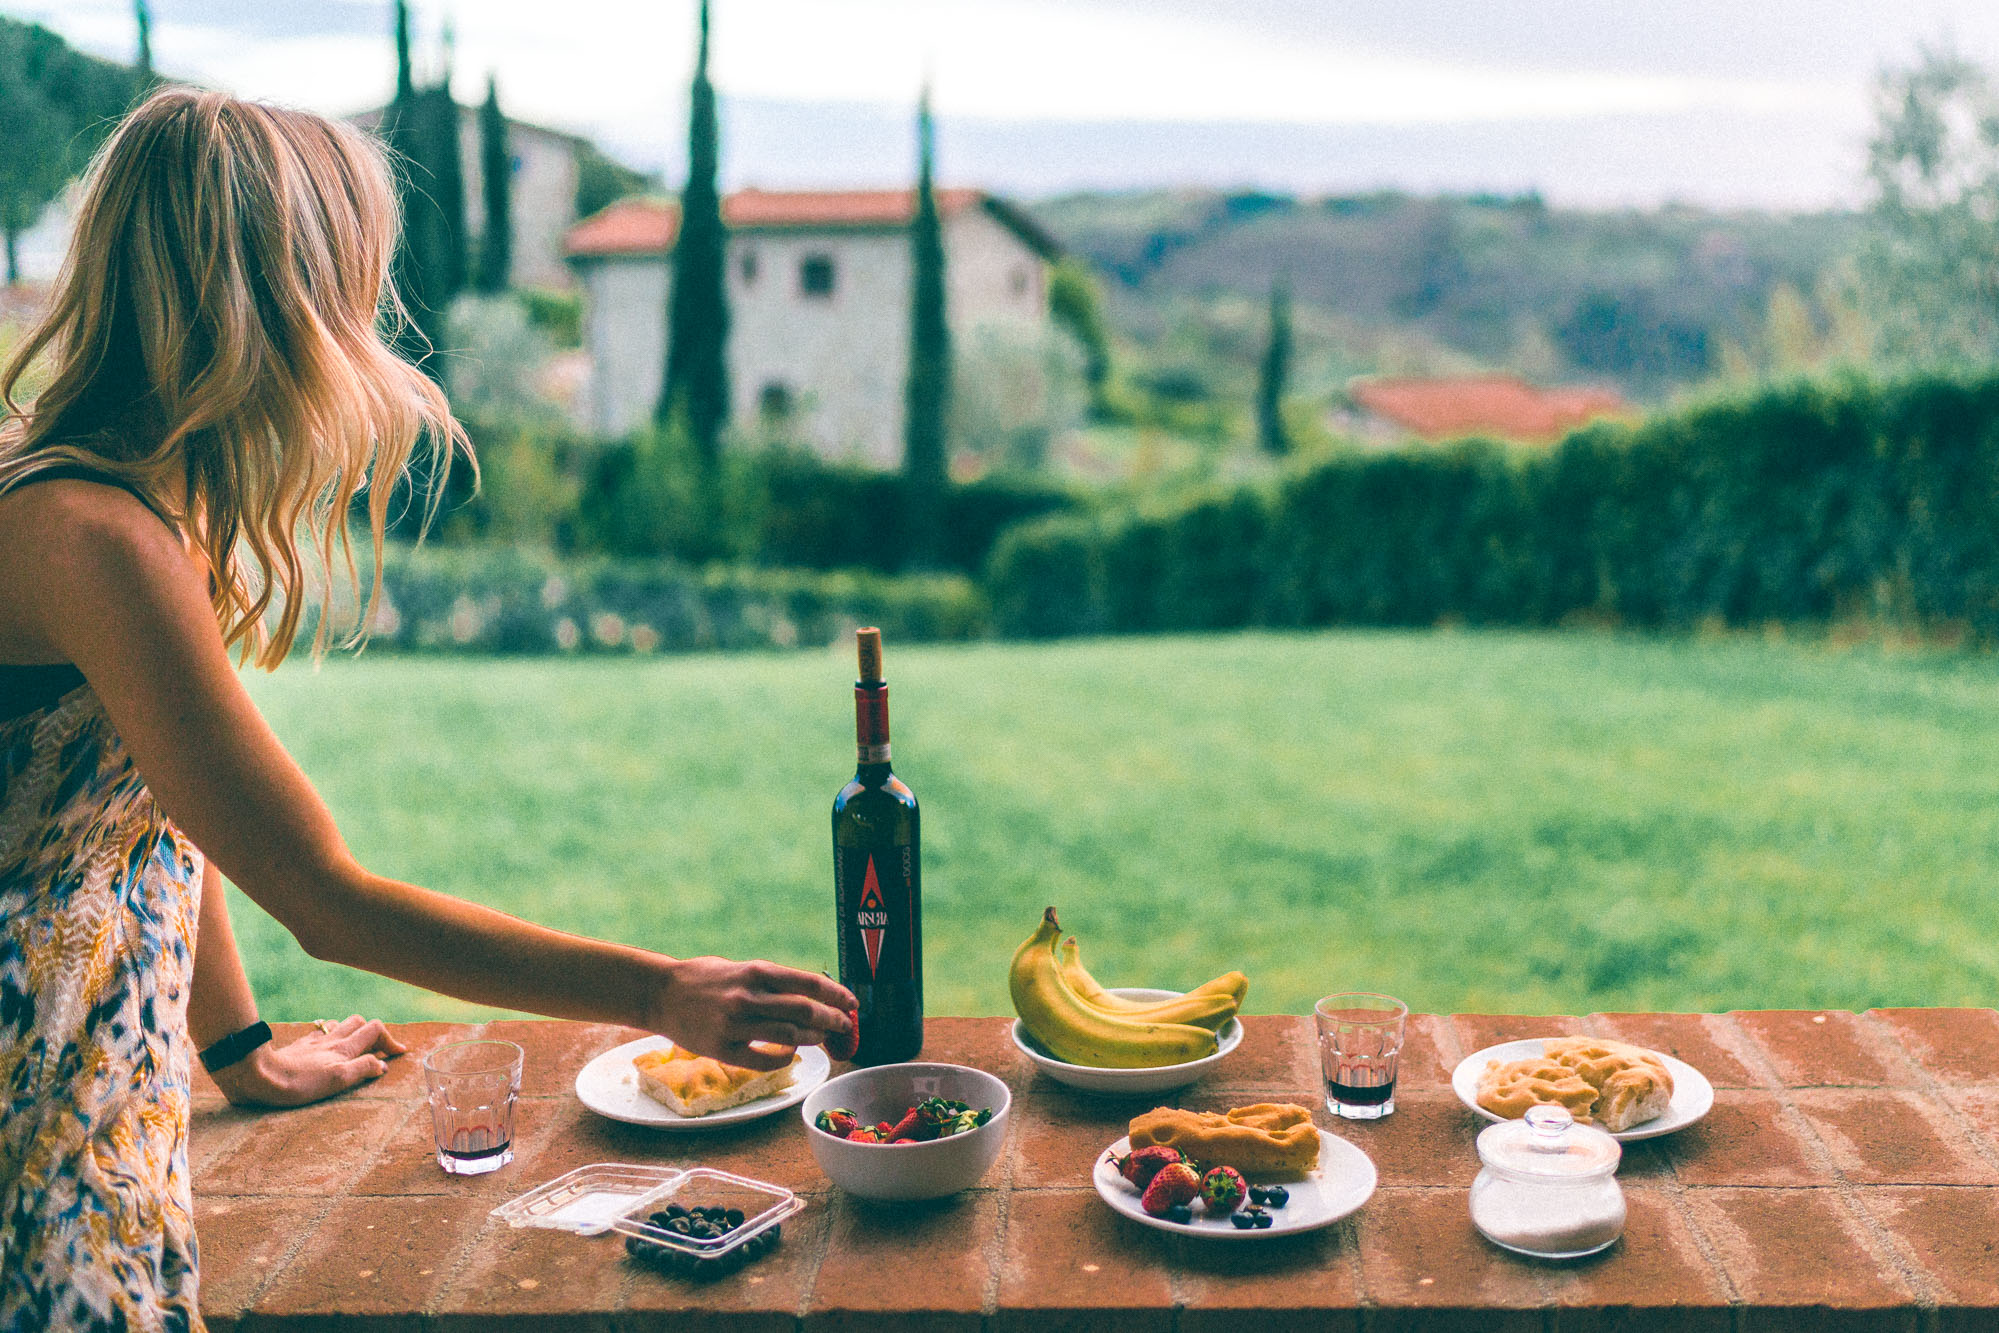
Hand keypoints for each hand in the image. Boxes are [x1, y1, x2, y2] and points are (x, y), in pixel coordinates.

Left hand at [211, 1014, 408, 1107]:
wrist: (258, 1076)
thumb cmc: (299, 1083)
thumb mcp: (338, 1080)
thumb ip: (363, 1069)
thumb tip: (383, 1065)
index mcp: (344, 1048)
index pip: (375, 1030)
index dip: (391, 1040)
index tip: (398, 1054)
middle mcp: (330, 1040)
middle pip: (358, 1022)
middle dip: (372, 1032)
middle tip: (376, 1050)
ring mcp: (312, 1042)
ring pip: (338, 1026)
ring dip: (349, 1032)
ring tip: (351, 1047)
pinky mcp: (296, 1047)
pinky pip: (316, 1034)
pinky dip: (326, 1037)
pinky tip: (321, 1048)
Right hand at [651, 957, 855, 1070]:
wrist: (660, 993)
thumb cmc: (704, 977)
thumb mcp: (740, 967)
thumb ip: (771, 981)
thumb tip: (812, 994)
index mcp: (756, 971)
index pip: (808, 983)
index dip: (836, 994)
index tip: (852, 1002)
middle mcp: (748, 996)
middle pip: (805, 1010)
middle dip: (833, 1019)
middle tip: (845, 1025)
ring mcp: (734, 1024)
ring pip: (789, 1034)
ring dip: (813, 1038)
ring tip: (823, 1038)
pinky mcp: (721, 1048)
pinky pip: (763, 1059)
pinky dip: (784, 1057)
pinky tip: (791, 1053)